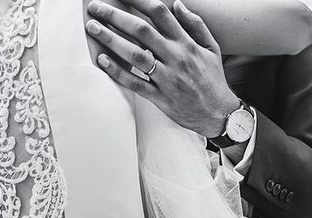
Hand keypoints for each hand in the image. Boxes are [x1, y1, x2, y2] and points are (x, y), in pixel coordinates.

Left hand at [86, 0, 240, 138]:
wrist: (219, 113)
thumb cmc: (213, 80)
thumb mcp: (212, 48)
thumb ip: (195, 25)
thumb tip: (178, 5)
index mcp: (186, 43)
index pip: (159, 13)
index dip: (138, 0)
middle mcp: (174, 58)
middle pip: (141, 30)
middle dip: (115, 16)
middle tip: (95, 7)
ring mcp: (166, 78)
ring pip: (134, 54)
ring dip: (111, 39)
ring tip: (92, 28)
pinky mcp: (159, 97)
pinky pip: (135, 83)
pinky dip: (117, 72)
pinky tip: (102, 61)